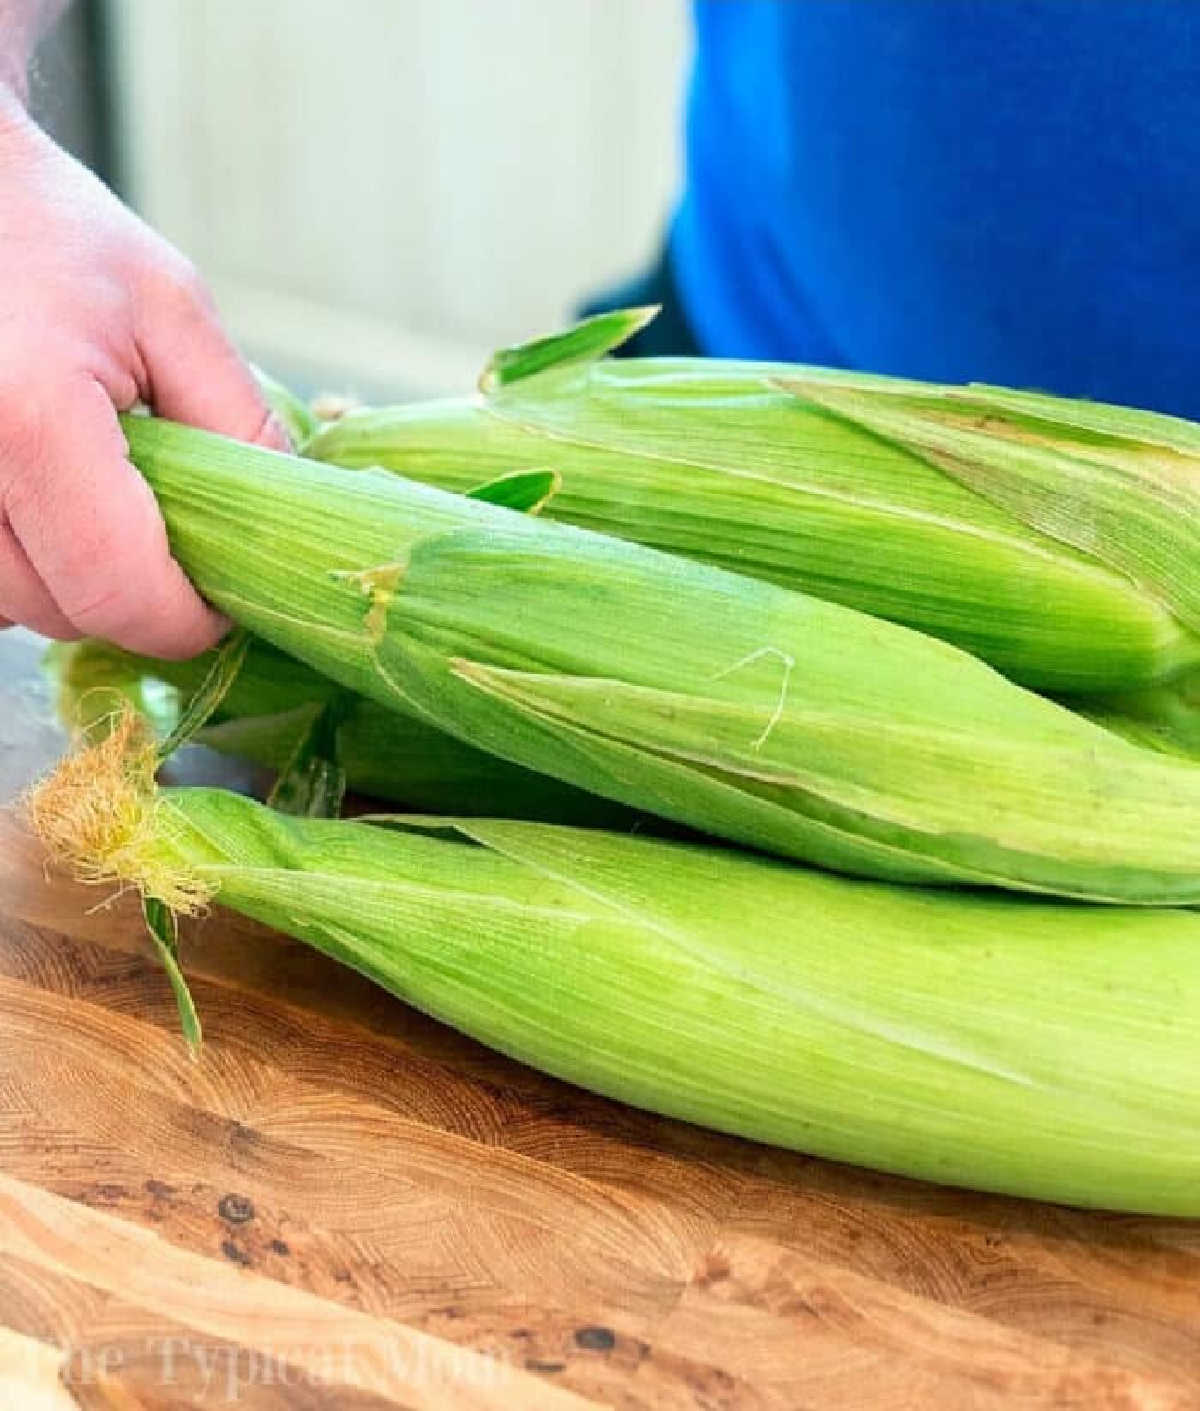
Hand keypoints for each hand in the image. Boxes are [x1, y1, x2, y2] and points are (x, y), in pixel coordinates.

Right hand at [0, 85, 288, 657]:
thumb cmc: (51, 235)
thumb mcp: (172, 311)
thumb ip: (239, 426)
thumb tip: (283, 532)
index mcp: (29, 419)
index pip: (123, 592)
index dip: (189, 619)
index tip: (223, 594)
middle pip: (68, 614)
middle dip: (136, 594)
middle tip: (164, 521)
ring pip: (15, 611)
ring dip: (70, 580)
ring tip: (89, 488)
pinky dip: (19, 561)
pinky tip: (36, 496)